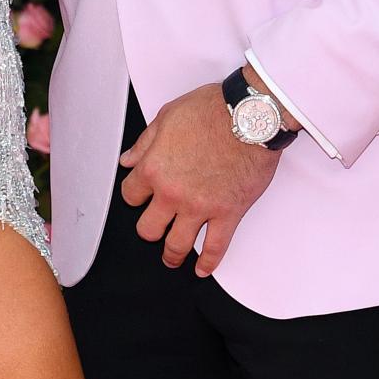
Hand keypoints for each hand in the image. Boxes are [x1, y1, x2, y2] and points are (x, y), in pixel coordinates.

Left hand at [120, 81, 282, 276]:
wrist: (251, 115)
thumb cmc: (213, 110)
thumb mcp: (167, 116)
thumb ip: (145, 143)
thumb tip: (128, 160)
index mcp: (154, 168)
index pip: (131, 195)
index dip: (135, 197)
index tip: (141, 199)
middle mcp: (172, 193)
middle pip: (148, 228)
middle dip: (150, 229)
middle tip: (156, 229)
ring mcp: (199, 207)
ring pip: (176, 245)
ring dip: (172, 255)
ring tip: (173, 258)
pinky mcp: (227, 213)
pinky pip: (216, 247)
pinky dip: (208, 263)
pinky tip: (202, 269)